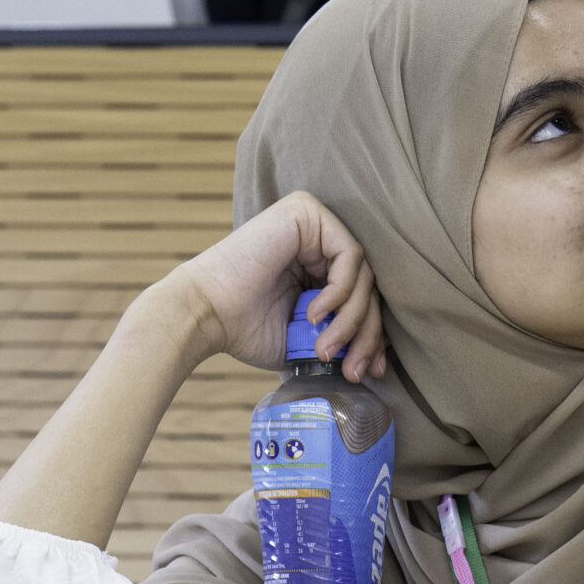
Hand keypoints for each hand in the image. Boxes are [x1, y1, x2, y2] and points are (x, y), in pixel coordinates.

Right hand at [159, 191, 386, 376]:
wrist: (203, 315)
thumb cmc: (245, 329)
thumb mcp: (305, 338)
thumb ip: (340, 334)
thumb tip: (380, 358)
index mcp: (317, 264)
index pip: (362, 295)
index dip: (371, 334)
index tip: (371, 371)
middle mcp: (319, 238)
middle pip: (367, 285)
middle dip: (366, 333)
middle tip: (355, 369)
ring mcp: (314, 221)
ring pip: (362, 274)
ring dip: (350, 320)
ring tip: (324, 348)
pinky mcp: (306, 212)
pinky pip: (349, 255)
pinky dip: (339, 292)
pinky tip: (314, 315)